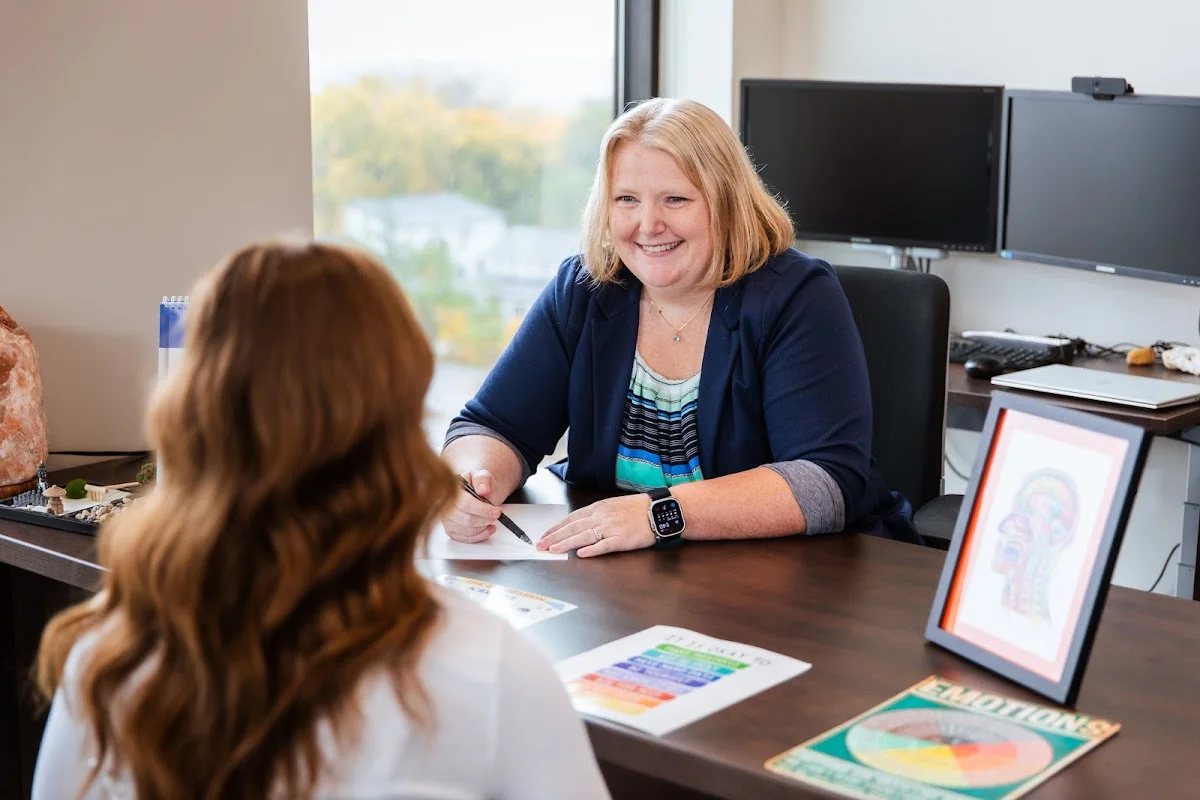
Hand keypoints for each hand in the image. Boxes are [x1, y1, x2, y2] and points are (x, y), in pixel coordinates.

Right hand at [441, 470, 501, 542]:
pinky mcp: (451, 531)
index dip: (482, 509)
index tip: (496, 511)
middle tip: (496, 514)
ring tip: (492, 519)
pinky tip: (488, 528)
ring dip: (484, 527)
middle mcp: (446, 506)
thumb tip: (483, 489)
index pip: (465, 504)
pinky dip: (481, 535)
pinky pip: (466, 539)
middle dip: (485, 519)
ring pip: (468, 531)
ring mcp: (447, 520)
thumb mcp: (482, 476)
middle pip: (467, 520)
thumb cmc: (478, 485)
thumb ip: (483, 480)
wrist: (478, 492)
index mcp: (452, 491)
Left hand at [537, 494, 655, 557]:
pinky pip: (604, 545)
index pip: (572, 518)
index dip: (557, 527)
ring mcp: (612, 528)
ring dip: (566, 543)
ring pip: (584, 536)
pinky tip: (580, 554)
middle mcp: (602, 517)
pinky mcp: (622, 539)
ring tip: (553, 550)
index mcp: (599, 508)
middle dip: (555, 537)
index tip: (545, 535)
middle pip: (573, 527)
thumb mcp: (613, 506)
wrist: (659, 510)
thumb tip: (580, 523)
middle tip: (541, 545)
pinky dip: (591, 549)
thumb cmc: (637, 508)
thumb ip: (597, 514)